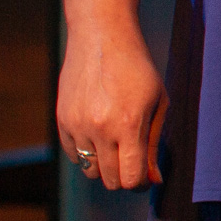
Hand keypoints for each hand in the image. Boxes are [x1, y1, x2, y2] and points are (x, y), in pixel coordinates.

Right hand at [56, 16, 166, 190]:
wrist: (101, 37)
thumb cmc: (138, 68)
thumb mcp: (158, 103)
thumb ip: (154, 144)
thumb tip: (154, 180)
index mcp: (128, 125)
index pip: (131, 179)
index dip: (141, 183)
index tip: (146, 175)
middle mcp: (100, 129)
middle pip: (110, 180)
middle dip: (125, 176)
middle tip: (133, 159)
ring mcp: (77, 125)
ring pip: (90, 171)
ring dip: (105, 165)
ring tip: (116, 143)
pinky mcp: (62, 120)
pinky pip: (74, 156)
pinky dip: (87, 154)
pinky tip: (99, 134)